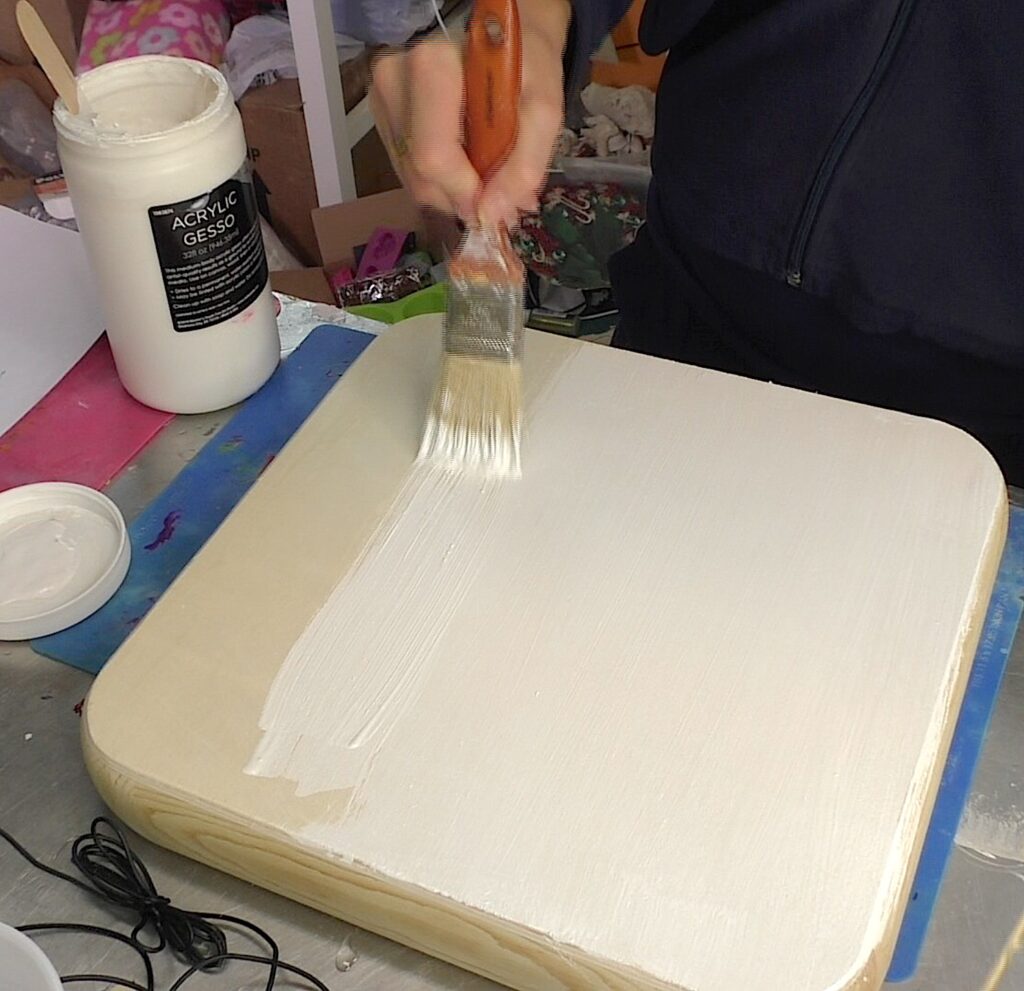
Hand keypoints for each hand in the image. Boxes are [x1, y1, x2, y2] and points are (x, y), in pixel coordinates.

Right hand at [371, 0, 570, 228]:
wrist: (501, 36)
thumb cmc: (525, 65)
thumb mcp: (544, 109)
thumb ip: (525, 165)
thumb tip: (494, 214)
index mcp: (430, 66)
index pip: (434, 155)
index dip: (465, 194)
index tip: (495, 207)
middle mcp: (394, 81)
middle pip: (421, 175)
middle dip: (463, 198)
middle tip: (498, 196)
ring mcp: (382, 101)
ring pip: (413, 181)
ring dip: (453, 194)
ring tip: (485, 175)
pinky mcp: (382, 118)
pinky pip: (408, 173)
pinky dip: (441, 183)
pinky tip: (464, 165)